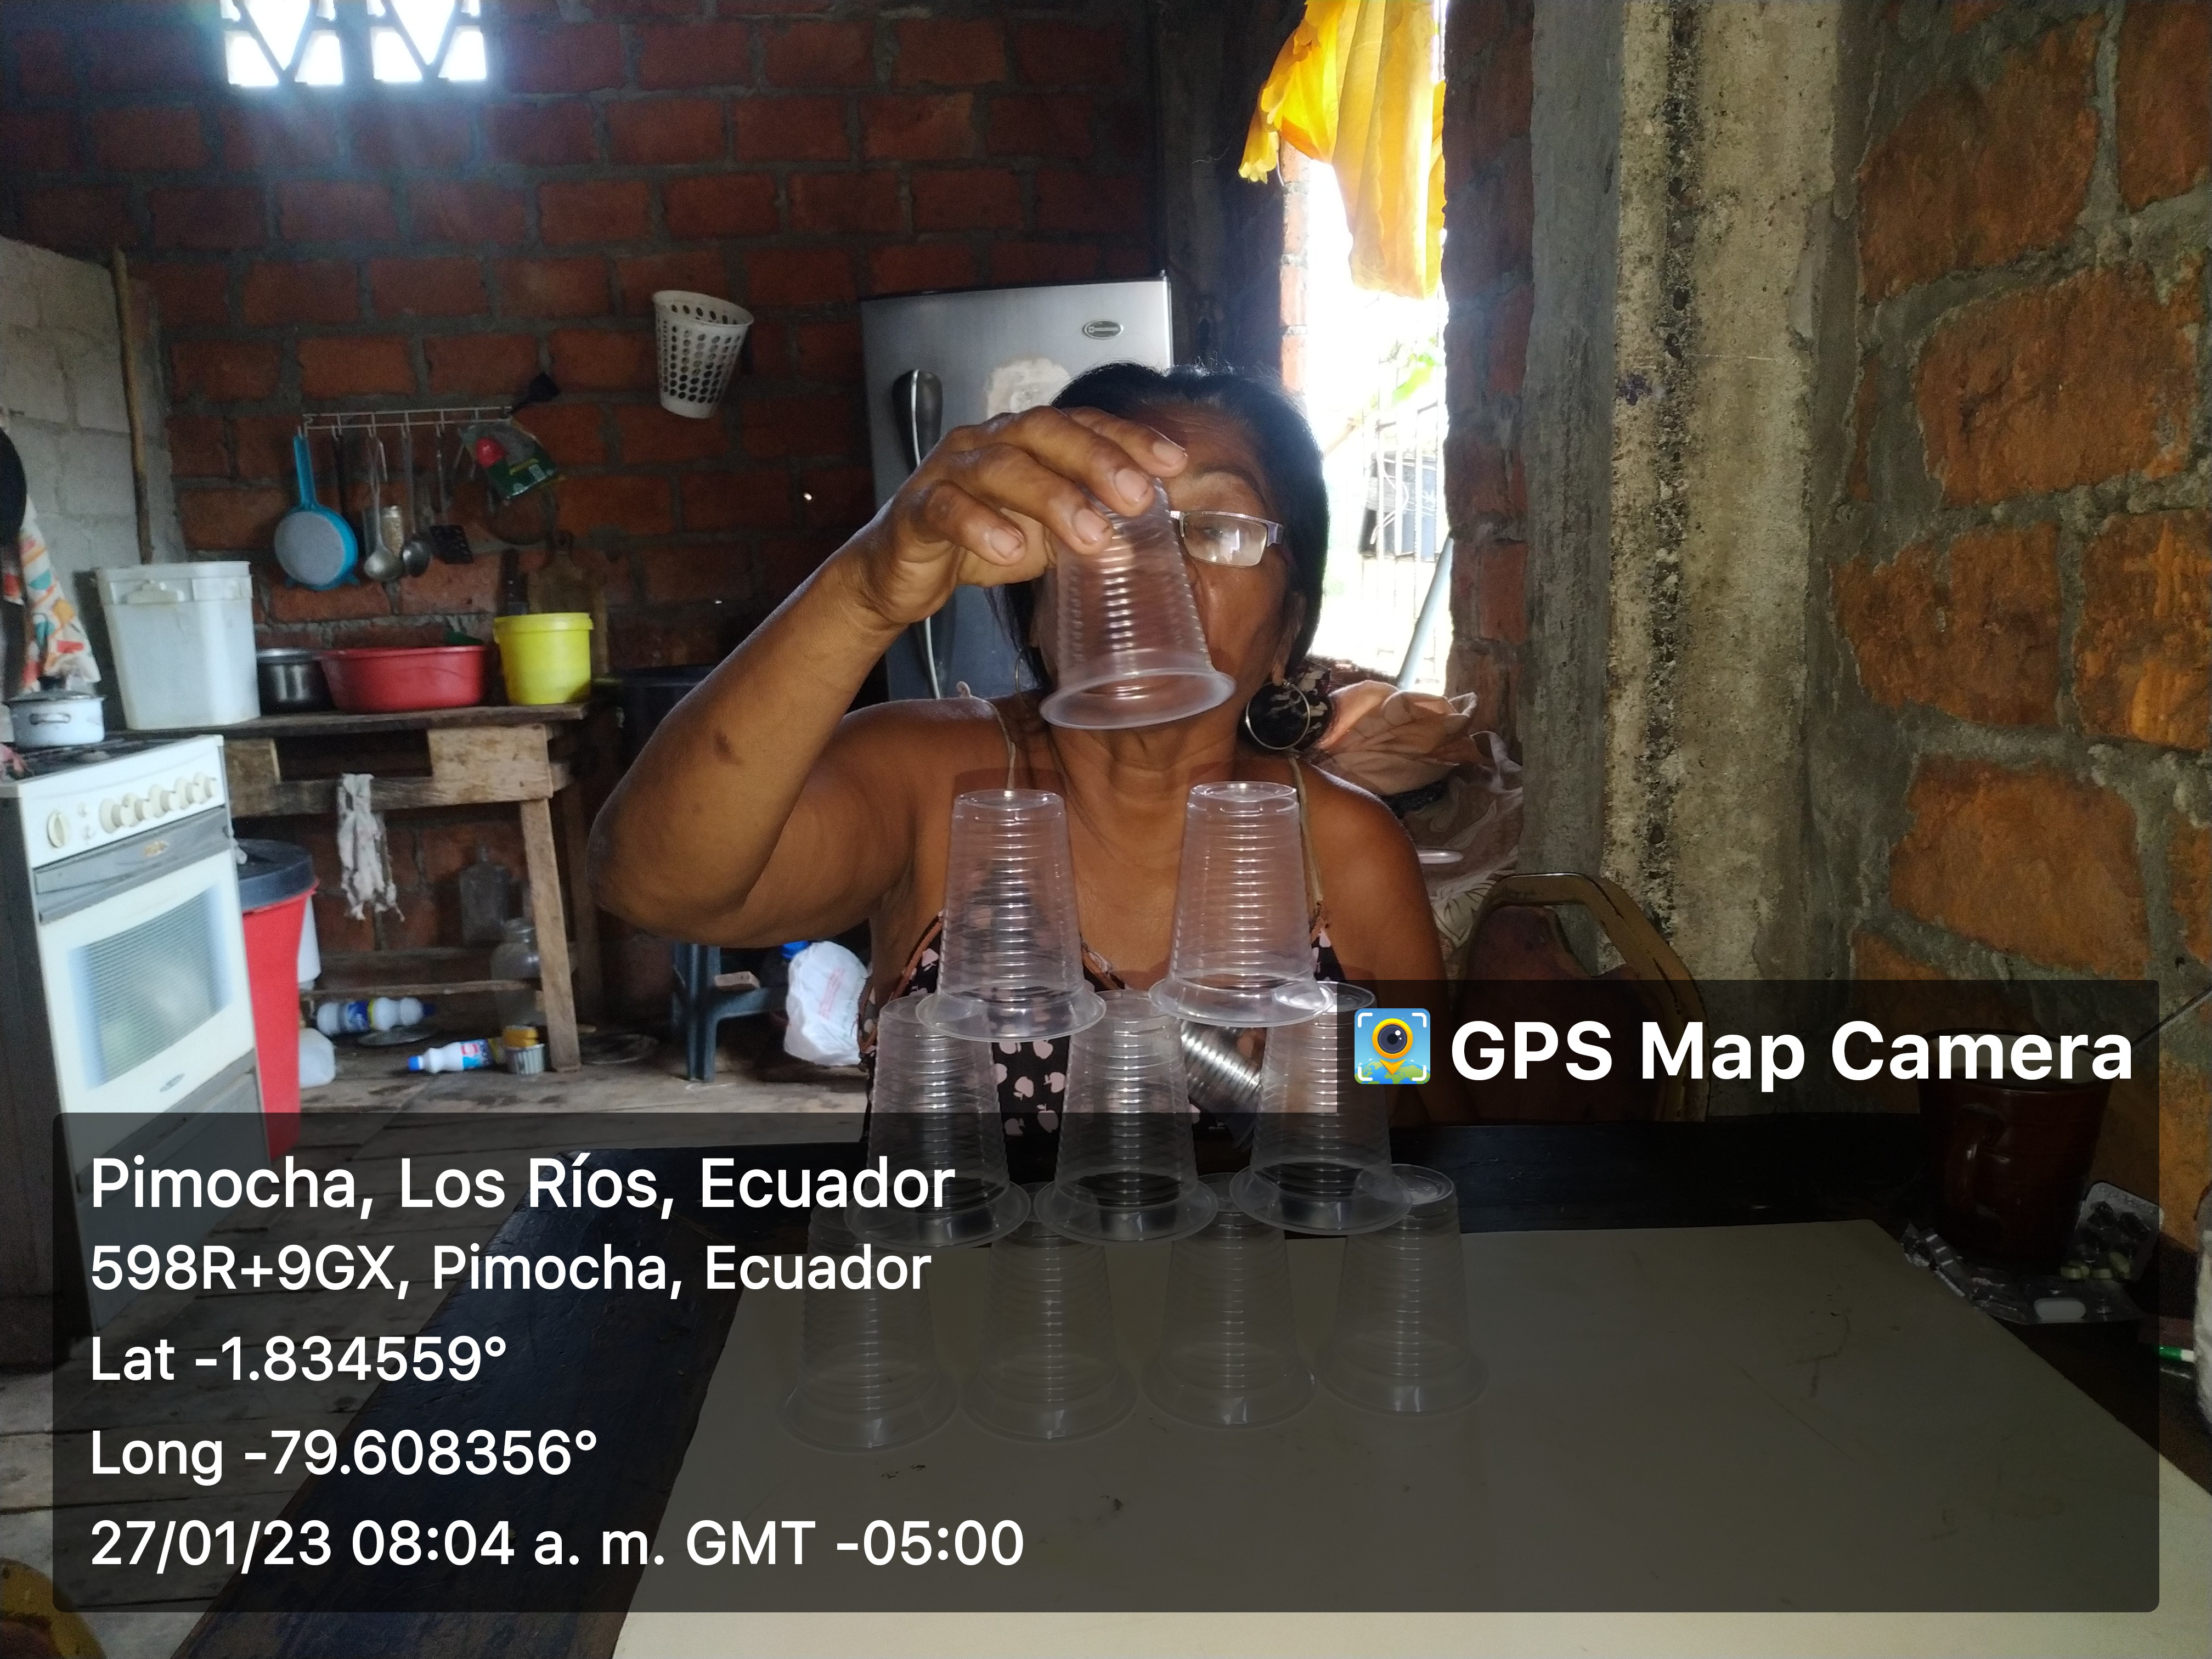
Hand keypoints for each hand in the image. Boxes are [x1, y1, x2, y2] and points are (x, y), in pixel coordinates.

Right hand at [838, 406, 1186, 629]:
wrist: (898, 573)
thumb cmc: (976, 542)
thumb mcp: (1044, 535)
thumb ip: (1088, 527)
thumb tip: (1146, 541)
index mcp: (1024, 442)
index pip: (1081, 424)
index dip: (1127, 437)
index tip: (1172, 461)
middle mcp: (987, 443)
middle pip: (1045, 432)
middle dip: (1096, 460)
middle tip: (1136, 497)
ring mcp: (948, 471)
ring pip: (1001, 467)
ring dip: (1051, 498)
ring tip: (1090, 537)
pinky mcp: (916, 509)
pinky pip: (947, 509)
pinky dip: (980, 526)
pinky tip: (1009, 550)